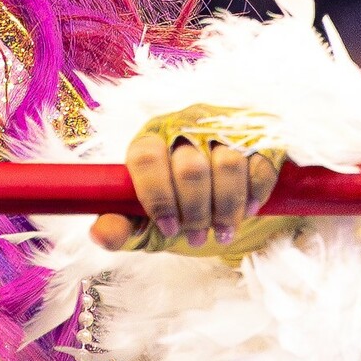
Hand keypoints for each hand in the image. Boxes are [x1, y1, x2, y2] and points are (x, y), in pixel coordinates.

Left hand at [91, 131, 280, 251]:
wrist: (220, 188)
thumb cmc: (174, 202)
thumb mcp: (145, 218)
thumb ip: (122, 225)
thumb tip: (100, 235)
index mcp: (150, 138)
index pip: (147, 159)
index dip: (158, 198)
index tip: (169, 228)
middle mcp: (185, 123)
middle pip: (190, 167)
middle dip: (195, 211)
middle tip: (197, 237)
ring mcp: (224, 124)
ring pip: (228, 165)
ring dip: (226, 207)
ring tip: (222, 231)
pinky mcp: (260, 133)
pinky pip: (260, 164)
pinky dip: (254, 193)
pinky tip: (247, 211)